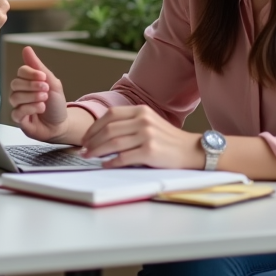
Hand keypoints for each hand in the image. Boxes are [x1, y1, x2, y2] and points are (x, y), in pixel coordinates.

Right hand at [9, 46, 69, 142]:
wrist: (62, 124)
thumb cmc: (56, 104)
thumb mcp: (51, 82)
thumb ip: (38, 66)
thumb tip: (26, 49)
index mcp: (28, 82)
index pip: (21, 72)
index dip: (31, 73)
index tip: (43, 77)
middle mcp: (21, 93)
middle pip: (15, 83)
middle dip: (32, 86)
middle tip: (45, 89)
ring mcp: (18, 106)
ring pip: (15, 97)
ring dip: (32, 97)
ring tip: (44, 100)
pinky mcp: (18, 119)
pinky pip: (16, 112)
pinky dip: (30, 109)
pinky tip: (40, 109)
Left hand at [80, 105, 203, 168]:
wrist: (191, 150)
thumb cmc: (167, 139)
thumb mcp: (149, 122)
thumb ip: (129, 124)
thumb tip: (101, 134)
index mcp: (141, 110)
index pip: (110, 115)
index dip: (94, 127)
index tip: (86, 137)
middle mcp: (143, 120)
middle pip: (108, 129)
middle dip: (92, 141)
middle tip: (83, 149)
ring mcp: (147, 136)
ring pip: (113, 143)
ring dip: (97, 151)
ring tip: (89, 157)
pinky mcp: (150, 152)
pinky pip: (124, 157)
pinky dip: (111, 162)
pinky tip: (105, 164)